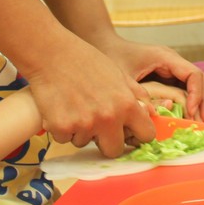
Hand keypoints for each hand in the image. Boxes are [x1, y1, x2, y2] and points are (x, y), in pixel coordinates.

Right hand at [25, 36, 153, 157]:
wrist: (52, 54)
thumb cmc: (86, 61)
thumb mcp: (119, 74)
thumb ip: (136, 95)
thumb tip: (151, 114)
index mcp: (126, 104)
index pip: (146, 136)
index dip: (137, 134)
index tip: (129, 132)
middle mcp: (108, 118)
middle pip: (114, 150)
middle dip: (107, 141)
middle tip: (97, 125)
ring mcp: (84, 125)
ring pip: (84, 143)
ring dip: (81, 131)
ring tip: (75, 105)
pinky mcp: (61, 127)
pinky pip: (64, 139)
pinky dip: (61, 128)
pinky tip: (60, 107)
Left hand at [100, 37, 203, 121]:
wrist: (104, 45)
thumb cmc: (112, 57)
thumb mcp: (124, 78)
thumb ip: (139, 96)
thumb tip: (156, 115)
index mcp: (166, 57)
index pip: (193, 74)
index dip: (197, 94)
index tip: (191, 112)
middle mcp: (173, 61)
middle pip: (200, 79)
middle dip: (203, 100)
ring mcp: (171, 68)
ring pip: (195, 84)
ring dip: (200, 102)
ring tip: (201, 121)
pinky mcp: (166, 75)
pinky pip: (184, 88)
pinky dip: (190, 102)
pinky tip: (189, 116)